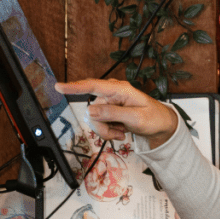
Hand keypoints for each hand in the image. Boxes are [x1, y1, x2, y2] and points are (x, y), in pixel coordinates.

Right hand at [55, 79, 177, 148]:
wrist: (161, 125)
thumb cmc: (153, 118)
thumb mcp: (136, 117)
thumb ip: (113, 113)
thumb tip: (91, 110)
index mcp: (120, 89)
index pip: (94, 86)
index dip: (75, 87)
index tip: (59, 86)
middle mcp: (113, 93)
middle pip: (92, 110)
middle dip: (102, 126)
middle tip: (117, 133)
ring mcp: (110, 102)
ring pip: (94, 119)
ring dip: (106, 130)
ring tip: (121, 131)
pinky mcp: (109, 111)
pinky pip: (99, 123)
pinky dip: (109, 131)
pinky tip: (120, 130)